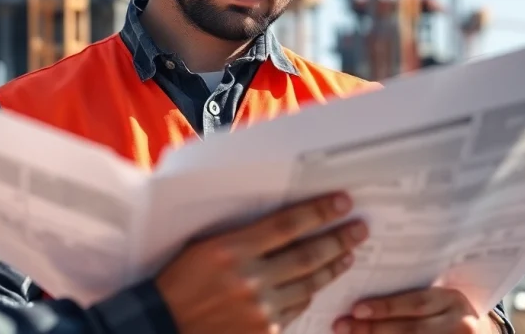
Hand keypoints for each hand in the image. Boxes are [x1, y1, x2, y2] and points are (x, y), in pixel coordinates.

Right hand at [155, 192, 367, 333]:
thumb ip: (242, 237)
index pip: (287, 225)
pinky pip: (296, 310)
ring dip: (331, 268)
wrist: (165, 324)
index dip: (319, 212)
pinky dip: (310, 295)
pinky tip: (318, 285)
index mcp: (231, 249)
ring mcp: (260, 309)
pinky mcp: (265, 333)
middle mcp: (250, 279)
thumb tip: (281, 224)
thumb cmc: (179, 282)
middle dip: (338, 239)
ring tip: (346, 255)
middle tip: (358, 229)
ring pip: (309, 284)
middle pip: (308, 255)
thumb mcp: (204, 247)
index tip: (341, 203)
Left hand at [333, 286, 499, 333]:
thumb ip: (411, 291)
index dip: (385, 307)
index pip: (416, 304)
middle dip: (374, 329)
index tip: (355, 309)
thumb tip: (364, 284)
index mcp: (452, 299)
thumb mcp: (438, 296)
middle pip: (411, 330)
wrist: (481, 333)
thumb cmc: (447, 309)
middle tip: (343, 326)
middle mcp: (459, 324)